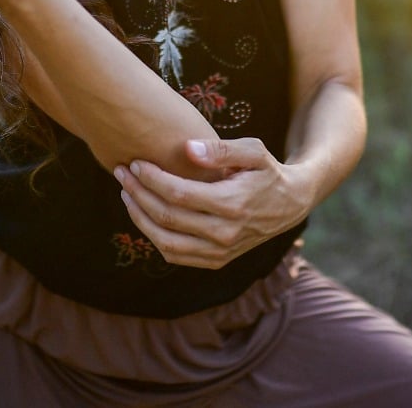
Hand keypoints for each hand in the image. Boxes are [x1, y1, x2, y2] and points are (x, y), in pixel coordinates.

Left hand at [114, 137, 313, 269]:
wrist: (290, 205)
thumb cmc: (267, 171)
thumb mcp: (254, 151)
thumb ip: (221, 149)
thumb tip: (187, 149)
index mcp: (233, 204)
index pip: (179, 194)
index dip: (152, 178)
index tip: (136, 162)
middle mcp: (225, 233)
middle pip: (167, 217)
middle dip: (138, 193)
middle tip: (121, 173)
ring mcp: (220, 252)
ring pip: (166, 242)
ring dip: (139, 217)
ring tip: (126, 194)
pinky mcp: (216, 261)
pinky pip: (175, 255)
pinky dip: (154, 237)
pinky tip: (143, 215)